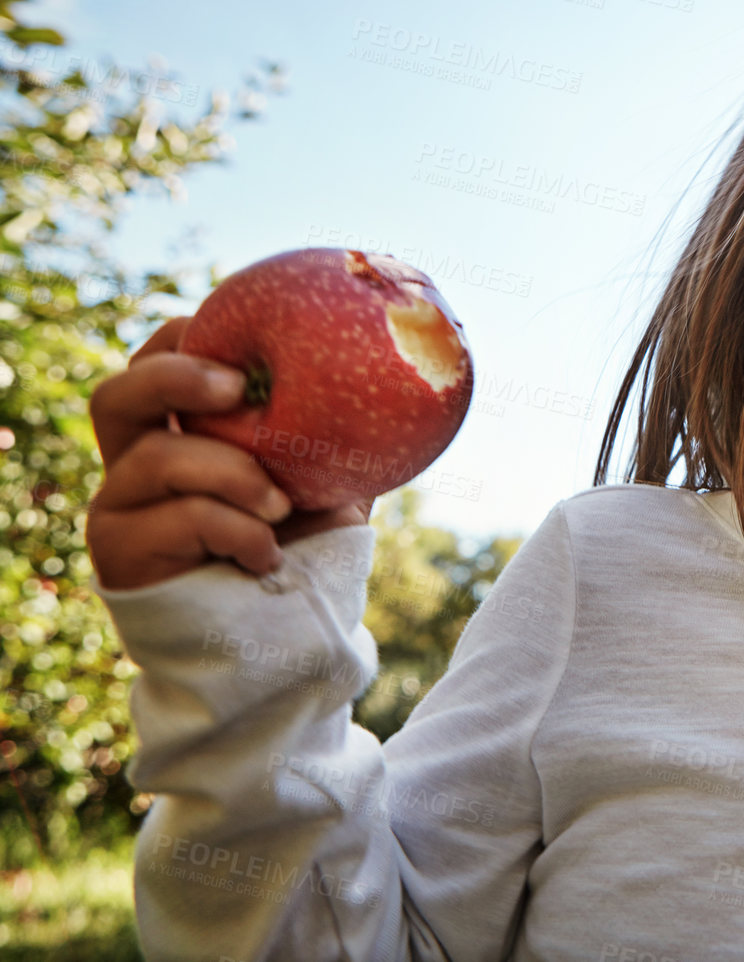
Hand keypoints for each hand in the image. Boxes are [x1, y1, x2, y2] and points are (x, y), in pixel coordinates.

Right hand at [85, 316, 374, 591]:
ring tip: (280, 506)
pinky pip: (179, 519)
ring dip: (232, 474)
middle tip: (237, 387)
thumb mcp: (327, 475)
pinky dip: (237, 530)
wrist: (283, 630)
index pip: (154, 360)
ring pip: (156, 458)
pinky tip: (266, 554)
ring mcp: (120, 507)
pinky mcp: (121, 554)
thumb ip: (335, 426)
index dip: (183, 339)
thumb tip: (402, 371)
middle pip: (115, 397)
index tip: (241, 341)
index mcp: (178, 429)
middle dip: (174, 380)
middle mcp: (134, 462)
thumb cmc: (304, 542)